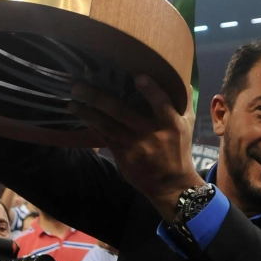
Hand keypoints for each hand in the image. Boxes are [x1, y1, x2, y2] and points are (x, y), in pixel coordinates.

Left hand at [70, 75, 201, 219]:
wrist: (171, 184)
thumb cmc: (178, 149)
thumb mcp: (187, 125)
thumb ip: (184, 101)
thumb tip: (182, 77)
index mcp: (171, 124)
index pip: (161, 103)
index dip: (150, 90)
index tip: (138, 76)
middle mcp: (151, 134)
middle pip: (122, 112)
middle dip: (98, 98)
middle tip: (78, 86)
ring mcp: (135, 146)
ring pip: (107, 126)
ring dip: (87, 113)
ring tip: (72, 102)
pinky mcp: (124, 157)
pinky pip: (105, 138)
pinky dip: (93, 127)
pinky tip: (83, 117)